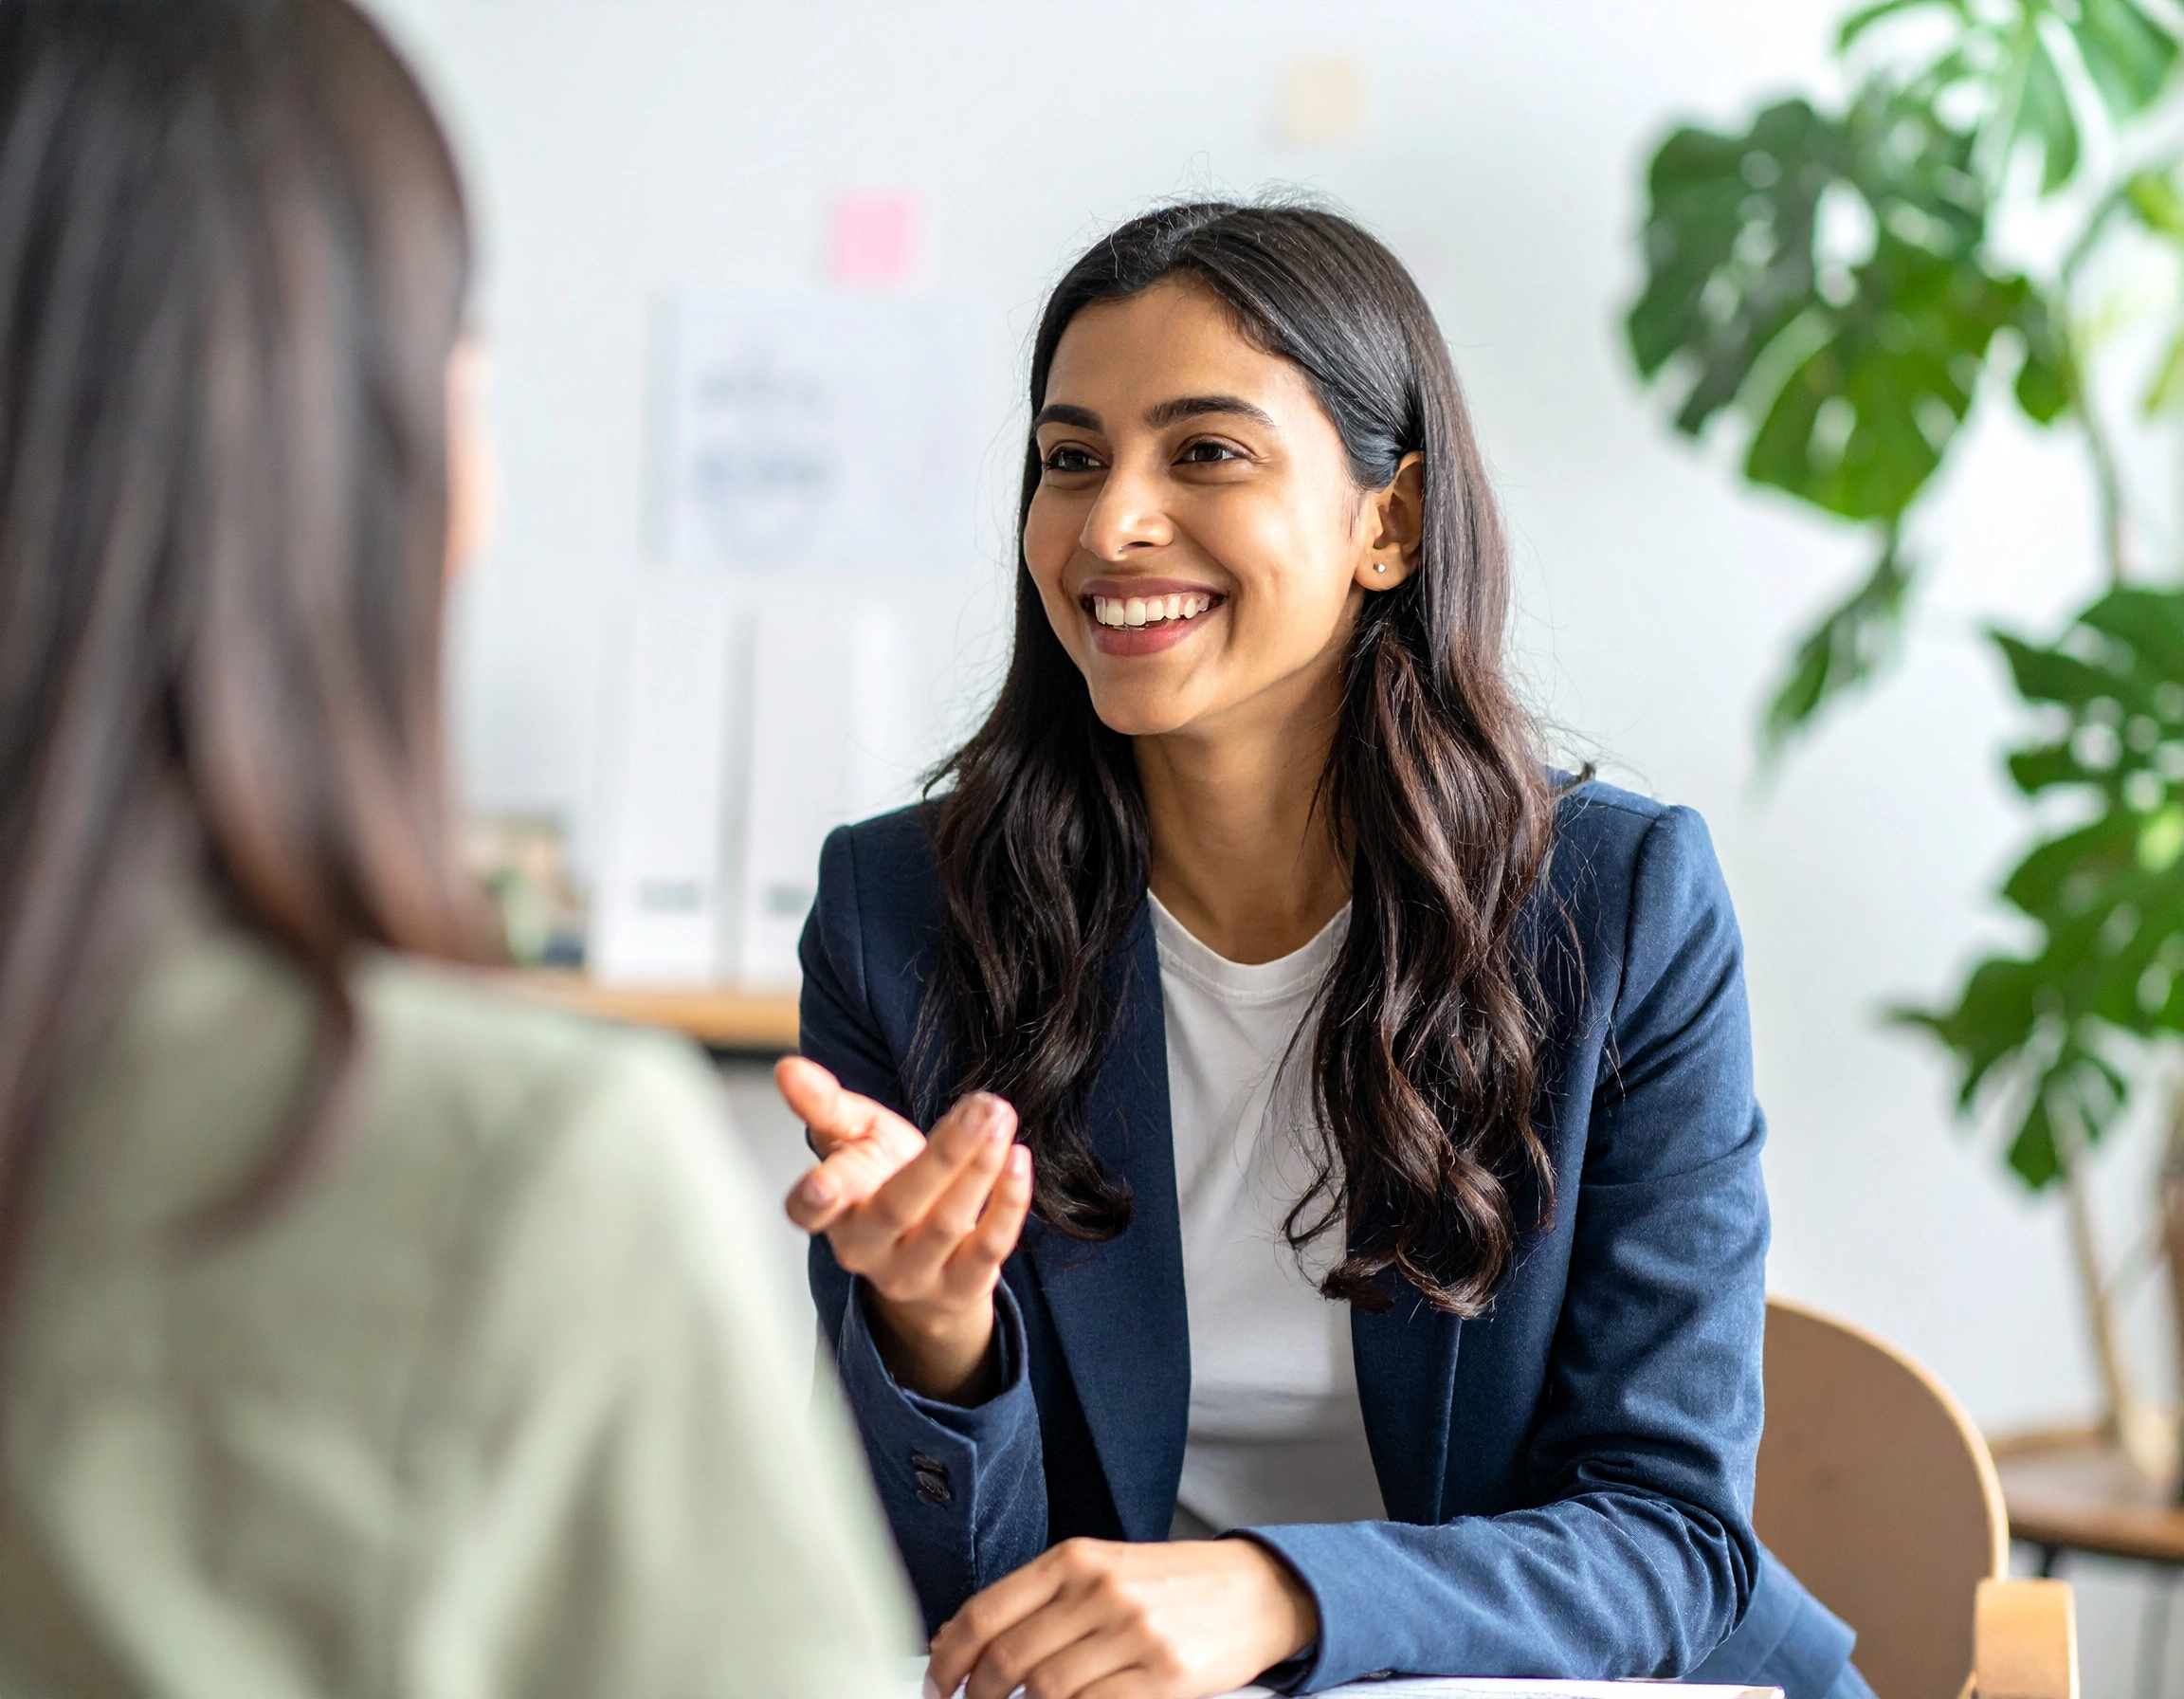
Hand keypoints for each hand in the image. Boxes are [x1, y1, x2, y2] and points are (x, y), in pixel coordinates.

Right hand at [777, 1057, 1031, 1402]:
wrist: (928, 1252)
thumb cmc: (881, 1181)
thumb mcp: (854, 1137)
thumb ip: (824, 1104)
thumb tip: (787, 1067)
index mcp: (832, 1212)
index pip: (811, 1210)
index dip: (814, 1198)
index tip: (823, 1182)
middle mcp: (867, 1251)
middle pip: (898, 1206)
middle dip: (944, 1155)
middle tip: (984, 1105)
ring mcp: (913, 1275)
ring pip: (946, 1224)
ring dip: (980, 1167)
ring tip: (1002, 1116)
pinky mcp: (960, 1288)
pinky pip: (987, 1249)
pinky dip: (1007, 1204)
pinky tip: (1017, 1159)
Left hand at [926, 1537, 1318, 1698]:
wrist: (1253, 1590)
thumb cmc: (1170, 1585)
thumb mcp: (1101, 1571)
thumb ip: (1036, 1601)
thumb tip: (954, 1638)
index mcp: (1075, 1559)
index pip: (986, 1611)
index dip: (948, 1657)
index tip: (936, 1684)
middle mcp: (1099, 1590)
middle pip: (1009, 1658)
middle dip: (976, 1697)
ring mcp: (1133, 1631)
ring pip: (1046, 1690)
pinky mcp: (1164, 1673)